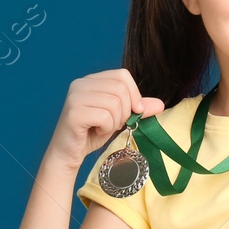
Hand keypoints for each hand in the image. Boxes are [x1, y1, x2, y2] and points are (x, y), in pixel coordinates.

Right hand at [46, 69, 164, 170]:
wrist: (68, 154)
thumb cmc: (91, 134)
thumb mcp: (118, 118)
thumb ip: (136, 109)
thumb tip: (160, 104)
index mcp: (91, 80)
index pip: (122, 75)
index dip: (134, 94)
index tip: (135, 112)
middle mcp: (80, 84)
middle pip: (120, 88)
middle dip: (125, 111)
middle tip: (113, 123)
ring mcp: (75, 97)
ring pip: (114, 103)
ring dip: (115, 122)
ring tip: (103, 128)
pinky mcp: (74, 113)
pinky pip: (105, 116)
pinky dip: (106, 128)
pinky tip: (96, 132)